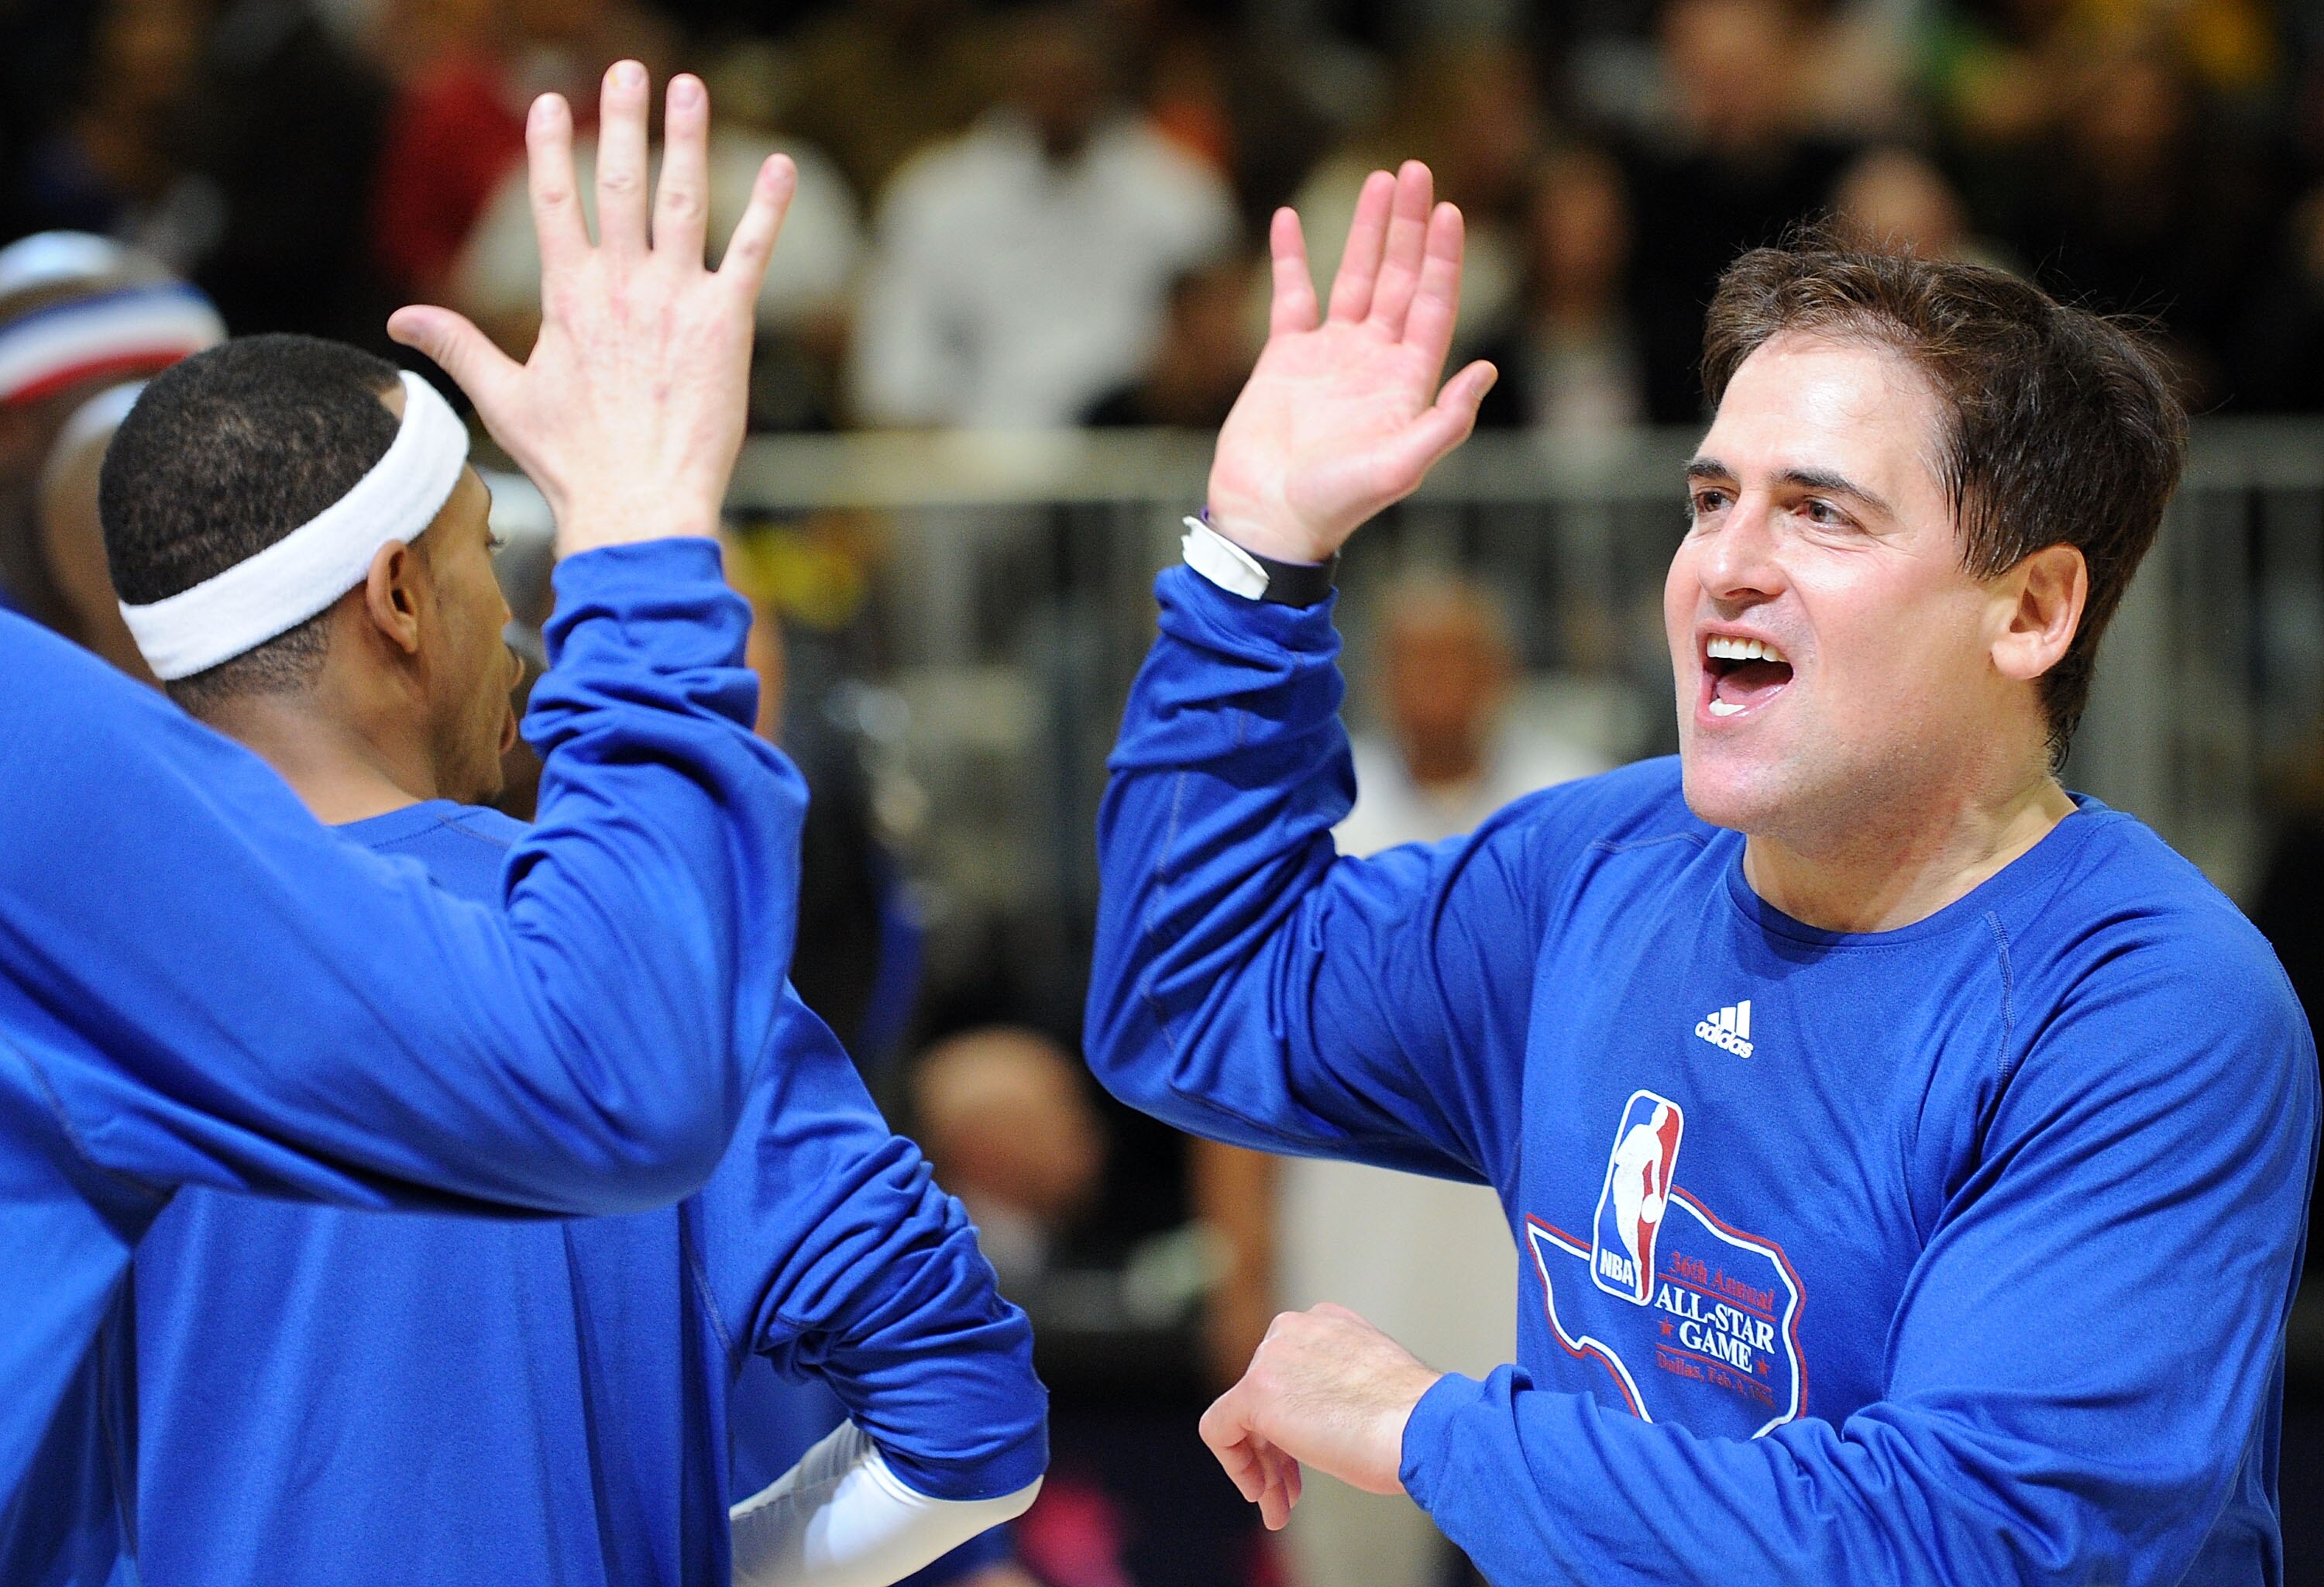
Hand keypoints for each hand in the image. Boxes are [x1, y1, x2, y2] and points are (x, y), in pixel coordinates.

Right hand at [388, 63, 796, 556]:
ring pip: (682, 200)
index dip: (549, 148)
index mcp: (567, 297)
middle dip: (621, 121)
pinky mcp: (725, 323)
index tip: (548, 102)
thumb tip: (398, 320)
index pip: (553, 202)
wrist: (636, 504)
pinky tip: (779, 165)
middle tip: (628, 70)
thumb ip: (458, 346)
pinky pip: (749, 252)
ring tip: (688, 87)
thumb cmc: (573, 463)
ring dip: (685, 140)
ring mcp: (674, 299)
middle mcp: (620, 285)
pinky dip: (766, 208)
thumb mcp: (504, 399)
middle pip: (618, 183)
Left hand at [1197, 1302, 1443, 1530]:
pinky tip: (1260, 1493)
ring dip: (1263, 1469)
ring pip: (1245, 1419)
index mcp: (1329, 1322)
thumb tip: (1321, 1421)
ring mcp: (1273, 1356)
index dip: (1295, 1424)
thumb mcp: (1374, 1389)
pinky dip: (1236, 1464)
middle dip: (1277, 1453)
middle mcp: (1296, 1327)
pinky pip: (1219, 1428)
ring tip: (1280, 1510)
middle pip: (1266, 1398)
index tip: (1308, 1461)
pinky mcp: (1256, 1390)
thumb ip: (1339, 1389)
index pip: (1292, 1374)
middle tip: (1290, 1496)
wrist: (1426, 1428)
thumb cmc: (1415, 1423)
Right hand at [1205, 162, 1496, 564]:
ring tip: (1379, 179)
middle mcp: (1374, 360)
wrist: (1269, 518)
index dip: (1443, 258)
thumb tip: (1486, 369)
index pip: (1433, 305)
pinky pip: (1292, 296)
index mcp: (1407, 381)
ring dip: (1368, 230)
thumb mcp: (1401, 468)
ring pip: (1355, 277)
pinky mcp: (1285, 358)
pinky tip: (1291, 217)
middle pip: (1400, 278)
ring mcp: (1330, 355)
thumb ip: (1446, 421)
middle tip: (1418, 171)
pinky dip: (1292, 257)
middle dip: (1410, 226)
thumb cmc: (1336, 503)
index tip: (1450, 210)